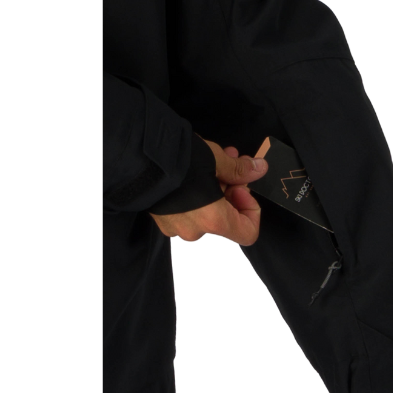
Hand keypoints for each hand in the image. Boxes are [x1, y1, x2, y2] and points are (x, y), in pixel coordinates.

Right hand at [150, 141, 267, 244]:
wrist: (133, 159)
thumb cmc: (176, 162)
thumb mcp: (216, 160)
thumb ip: (240, 170)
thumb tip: (259, 168)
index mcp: (214, 221)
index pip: (248, 233)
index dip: (252, 210)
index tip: (242, 188)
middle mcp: (196, 230)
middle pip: (226, 217)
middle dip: (232, 189)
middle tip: (231, 164)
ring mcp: (177, 227)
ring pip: (207, 211)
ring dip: (216, 187)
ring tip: (215, 160)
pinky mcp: (163, 219)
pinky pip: (188, 210)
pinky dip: (197, 194)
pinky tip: (196, 170)